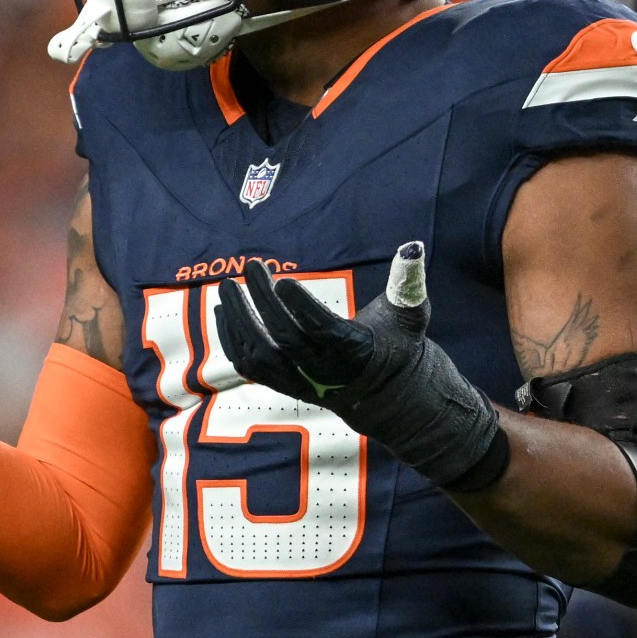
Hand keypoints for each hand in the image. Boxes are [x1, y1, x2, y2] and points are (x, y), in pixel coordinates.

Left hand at [216, 244, 507, 491]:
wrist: (386, 392)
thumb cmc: (396, 343)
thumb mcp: (410, 314)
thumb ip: (408, 281)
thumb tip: (412, 246)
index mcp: (356, 353)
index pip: (323, 332)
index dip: (302, 308)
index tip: (283, 280)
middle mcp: (325, 373)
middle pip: (286, 339)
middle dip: (264, 302)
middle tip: (253, 266)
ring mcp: (300, 382)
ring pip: (260, 357)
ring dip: (239, 320)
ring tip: (228, 286)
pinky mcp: (284, 384)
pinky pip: (249, 365)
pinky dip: (232, 337)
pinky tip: (224, 309)